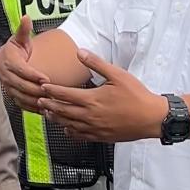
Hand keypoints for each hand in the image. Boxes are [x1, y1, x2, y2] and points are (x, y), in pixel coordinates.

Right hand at [0, 15, 46, 107]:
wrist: (4, 60)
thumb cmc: (15, 49)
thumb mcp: (19, 38)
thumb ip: (24, 30)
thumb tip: (26, 17)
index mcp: (7, 60)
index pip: (21, 70)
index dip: (33, 75)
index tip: (46, 78)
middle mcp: (5, 75)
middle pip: (21, 85)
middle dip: (37, 89)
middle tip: (51, 91)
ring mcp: (7, 86)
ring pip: (21, 96)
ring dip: (35, 100)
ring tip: (49, 101)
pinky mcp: (11, 95)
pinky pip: (21, 103)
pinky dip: (32, 107)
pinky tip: (44, 109)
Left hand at [40, 51, 165, 143]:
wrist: (151, 118)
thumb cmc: (136, 95)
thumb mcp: (117, 74)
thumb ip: (96, 63)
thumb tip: (80, 52)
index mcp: (92, 99)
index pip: (65, 95)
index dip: (52, 90)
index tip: (43, 87)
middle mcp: (90, 116)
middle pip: (63, 111)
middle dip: (49, 105)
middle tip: (38, 101)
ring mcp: (95, 128)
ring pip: (69, 124)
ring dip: (56, 119)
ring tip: (47, 114)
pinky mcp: (101, 137)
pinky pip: (80, 136)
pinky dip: (70, 132)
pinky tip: (67, 129)